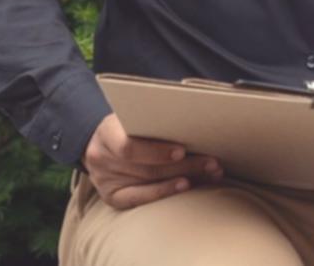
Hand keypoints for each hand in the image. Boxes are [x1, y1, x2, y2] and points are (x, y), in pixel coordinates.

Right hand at [81, 112, 222, 208]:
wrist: (104, 142)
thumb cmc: (130, 123)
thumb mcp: (136, 114)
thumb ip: (157, 116)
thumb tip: (196, 116)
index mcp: (106, 132)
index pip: (128, 147)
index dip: (156, 151)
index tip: (182, 150)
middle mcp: (100, 158)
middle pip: (146, 168)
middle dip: (184, 165)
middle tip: (213, 162)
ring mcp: (104, 180)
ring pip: (149, 182)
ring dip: (185, 177)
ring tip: (211, 172)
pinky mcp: (112, 197)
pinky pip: (140, 200)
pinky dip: (165, 192)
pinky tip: (187, 186)